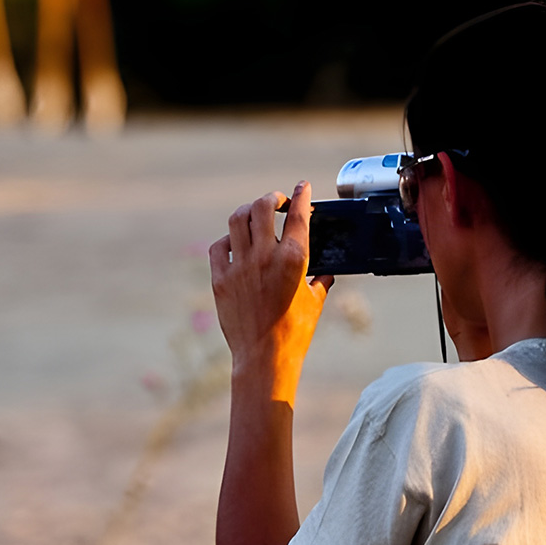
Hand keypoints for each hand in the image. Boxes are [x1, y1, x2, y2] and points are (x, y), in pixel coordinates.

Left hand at [207, 182, 330, 380]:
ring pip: (237, 219)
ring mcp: (240, 266)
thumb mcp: (315, 304)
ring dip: (247, 212)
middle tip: (277, 202)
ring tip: (254, 215)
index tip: (302, 186)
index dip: (301, 195)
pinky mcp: (220, 279)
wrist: (264, 358)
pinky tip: (234, 243)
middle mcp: (265, 257)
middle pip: (262, 207)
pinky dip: (228, 239)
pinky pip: (218, 246)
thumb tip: (326, 275)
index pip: (299, 215)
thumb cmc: (295, 333)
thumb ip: (320, 283)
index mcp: (295, 260)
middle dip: (271, 198)